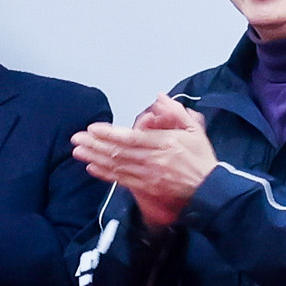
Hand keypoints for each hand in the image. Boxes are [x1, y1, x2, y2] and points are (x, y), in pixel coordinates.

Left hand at [73, 97, 219, 227]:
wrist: (209, 188)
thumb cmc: (201, 158)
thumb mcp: (193, 129)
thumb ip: (175, 112)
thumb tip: (159, 97)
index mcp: (163, 143)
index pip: (130, 138)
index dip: (109, 133)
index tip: (92, 128)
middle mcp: (152, 159)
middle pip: (118, 151)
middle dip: (94, 145)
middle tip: (76, 138)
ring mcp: (148, 175)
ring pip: (116, 165)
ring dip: (95, 158)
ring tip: (78, 152)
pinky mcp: (146, 188)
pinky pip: (122, 180)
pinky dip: (105, 174)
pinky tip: (92, 168)